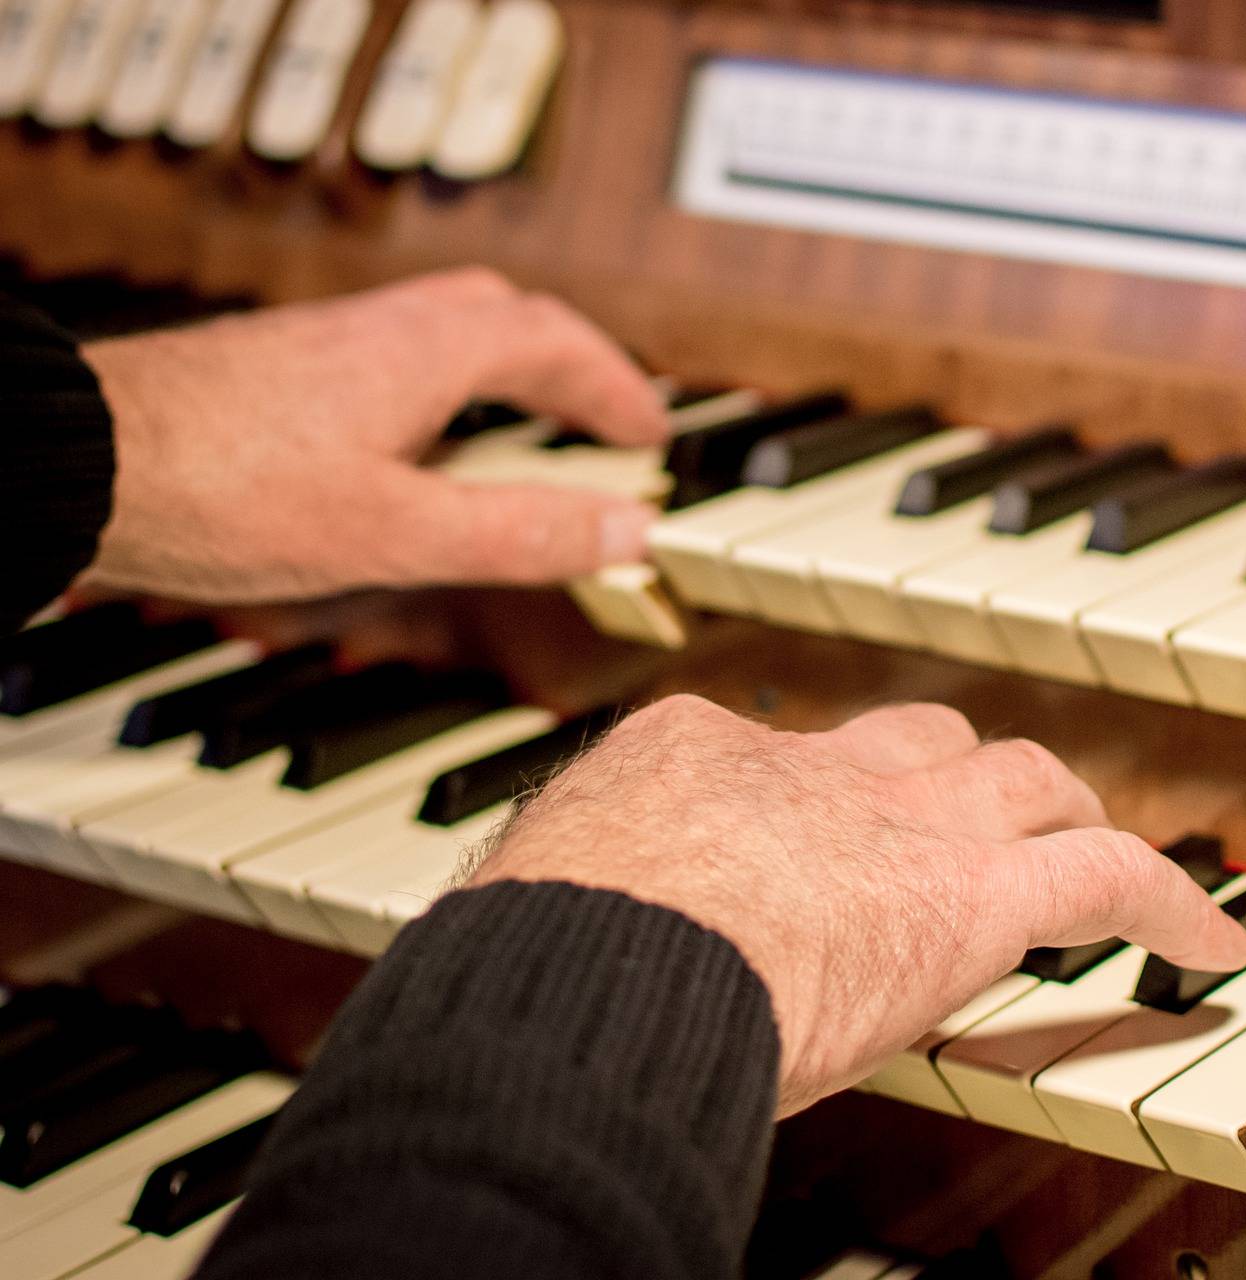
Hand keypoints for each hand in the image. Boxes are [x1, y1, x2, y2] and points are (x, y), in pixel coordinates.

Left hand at [81, 268, 667, 602]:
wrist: (77, 465)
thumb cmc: (225, 492)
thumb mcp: (400, 533)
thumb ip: (521, 533)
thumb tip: (628, 530)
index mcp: (426, 353)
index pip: (556, 342)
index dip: (616, 388)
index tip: (651, 433)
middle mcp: (379, 330)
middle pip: (504, 317)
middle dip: (568, 366)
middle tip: (600, 422)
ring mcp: (325, 344)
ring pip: (444, 333)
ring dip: (504, 376)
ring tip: (523, 445)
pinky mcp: (280, 370)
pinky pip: (393, 359)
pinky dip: (442, 394)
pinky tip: (418, 455)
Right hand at [466, 696, 1245, 1113]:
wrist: (590, 970)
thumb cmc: (537, 960)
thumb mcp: (537, 899)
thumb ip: (576, 900)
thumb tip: (553, 945)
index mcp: (695, 756)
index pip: (784, 756)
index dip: (820, 802)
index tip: (827, 847)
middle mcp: (810, 766)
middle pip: (921, 738)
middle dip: (960, 775)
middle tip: (991, 819)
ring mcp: (897, 821)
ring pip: (1023, 779)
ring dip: (1068, 816)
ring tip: (1104, 859)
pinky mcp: (973, 895)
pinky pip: (1107, 878)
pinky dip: (1170, 903)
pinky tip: (1211, 946)